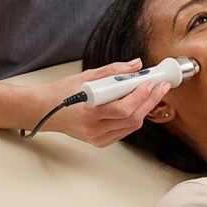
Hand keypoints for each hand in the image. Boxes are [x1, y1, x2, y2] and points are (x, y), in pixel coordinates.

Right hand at [36, 60, 170, 146]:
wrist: (45, 111)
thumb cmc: (61, 93)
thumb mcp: (86, 77)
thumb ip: (113, 71)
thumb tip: (135, 65)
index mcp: (88, 113)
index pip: (122, 108)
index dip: (140, 96)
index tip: (150, 82)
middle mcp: (94, 129)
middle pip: (131, 118)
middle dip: (149, 101)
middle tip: (160, 87)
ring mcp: (97, 138)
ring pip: (131, 126)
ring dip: (144, 109)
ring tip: (152, 93)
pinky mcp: (100, 141)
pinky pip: (124, 130)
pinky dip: (134, 117)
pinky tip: (138, 105)